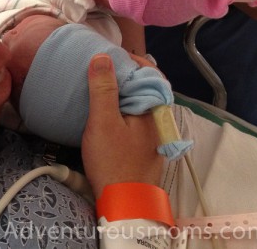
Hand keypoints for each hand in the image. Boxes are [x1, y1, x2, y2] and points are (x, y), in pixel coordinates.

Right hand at [81, 54, 163, 198]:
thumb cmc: (113, 161)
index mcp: (153, 108)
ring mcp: (152, 134)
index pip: (150, 72)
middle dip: (124, 74)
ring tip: (99, 85)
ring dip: (121, 91)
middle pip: (144, 87)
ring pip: (139, 103)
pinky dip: (121, 107)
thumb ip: (103, 89)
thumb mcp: (103, 122)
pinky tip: (105, 111)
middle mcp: (157, 119)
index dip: (131, 59)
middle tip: (100, 68)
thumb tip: (103, 56)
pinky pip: (134, 117)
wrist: (124, 202)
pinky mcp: (143, 146)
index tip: (109, 54)